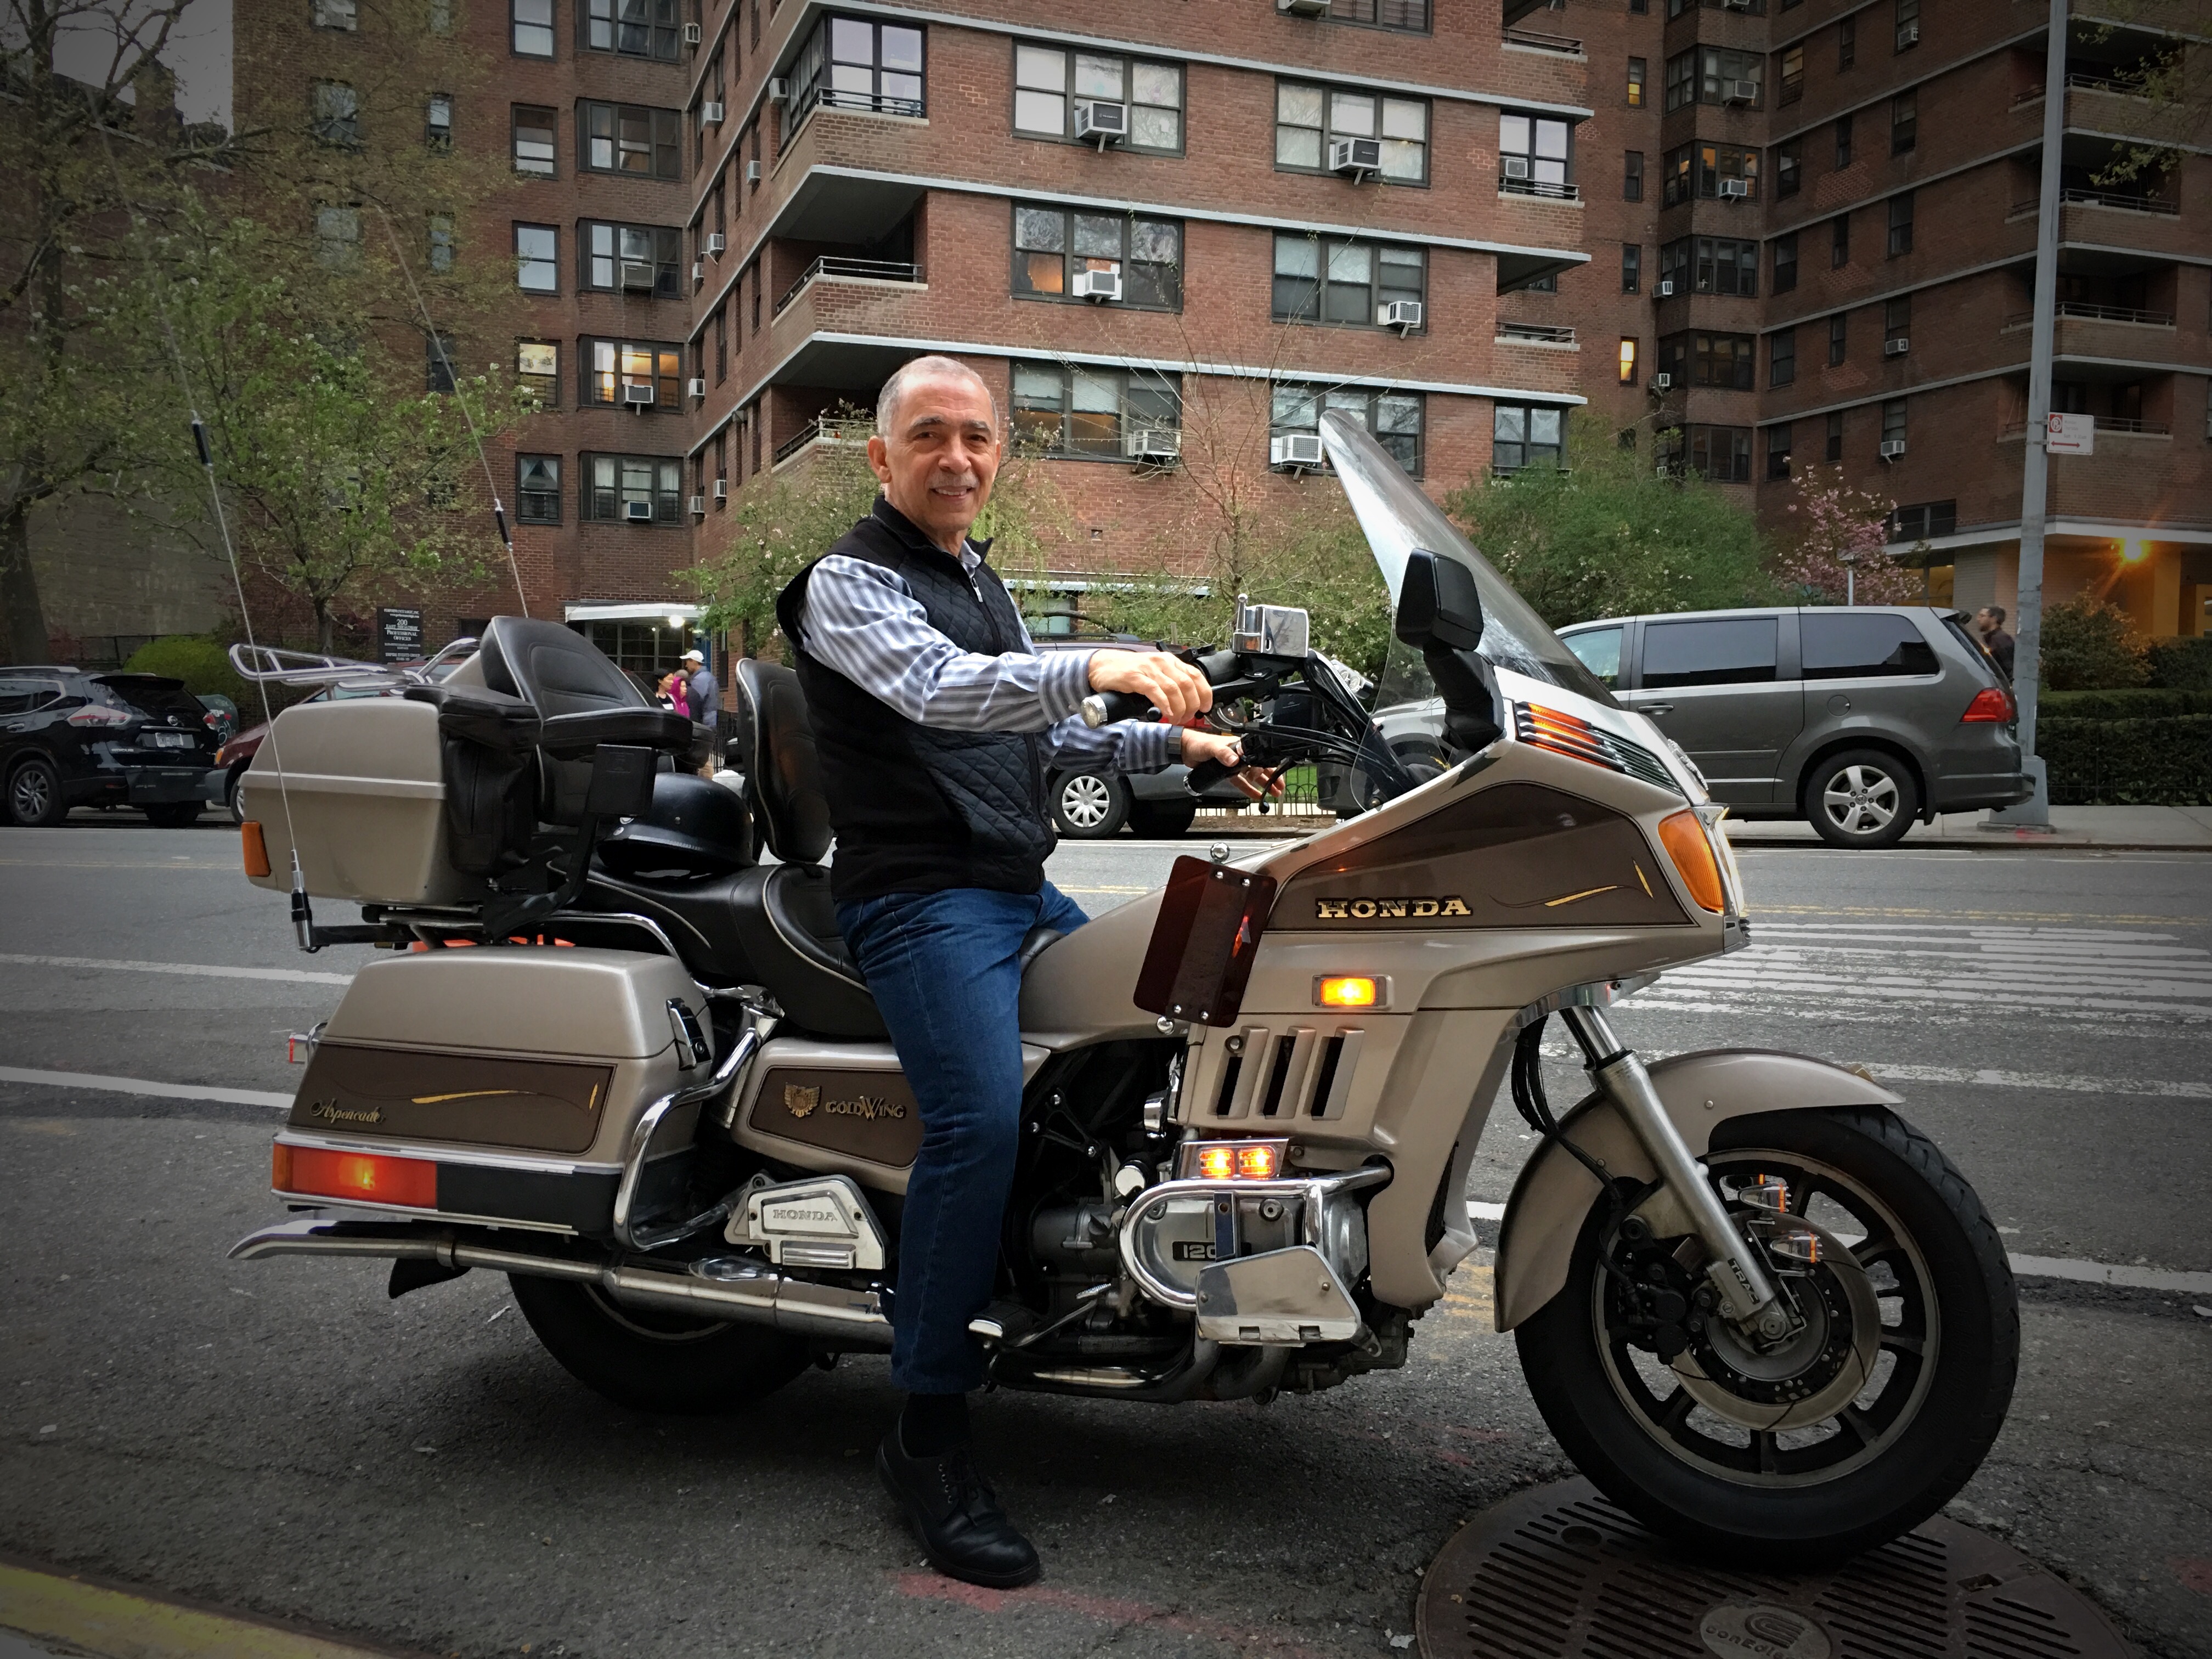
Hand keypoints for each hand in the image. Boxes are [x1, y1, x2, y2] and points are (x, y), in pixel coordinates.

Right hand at [1089, 649, 1212, 725]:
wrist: (1102, 666)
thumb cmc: (1128, 672)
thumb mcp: (1154, 674)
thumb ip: (1169, 683)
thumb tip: (1187, 702)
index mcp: (1170, 661)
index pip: (1195, 675)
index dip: (1204, 693)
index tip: (1205, 707)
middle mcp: (1162, 662)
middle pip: (1187, 684)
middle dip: (1191, 705)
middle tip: (1186, 718)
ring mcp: (1148, 669)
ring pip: (1174, 688)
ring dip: (1179, 708)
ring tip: (1176, 719)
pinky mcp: (1135, 677)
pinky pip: (1155, 690)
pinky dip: (1163, 703)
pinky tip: (1166, 712)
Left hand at [1181, 729, 1281, 801]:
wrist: (1185, 750)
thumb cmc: (1199, 744)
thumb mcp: (1212, 747)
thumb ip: (1223, 753)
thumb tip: (1235, 760)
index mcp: (1239, 747)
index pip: (1257, 758)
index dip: (1263, 768)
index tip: (1262, 778)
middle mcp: (1239, 755)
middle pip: (1260, 767)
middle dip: (1272, 777)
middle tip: (1280, 787)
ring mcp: (1234, 764)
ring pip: (1253, 776)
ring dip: (1264, 784)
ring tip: (1274, 792)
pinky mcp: (1227, 772)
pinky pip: (1241, 782)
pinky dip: (1249, 789)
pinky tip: (1257, 795)